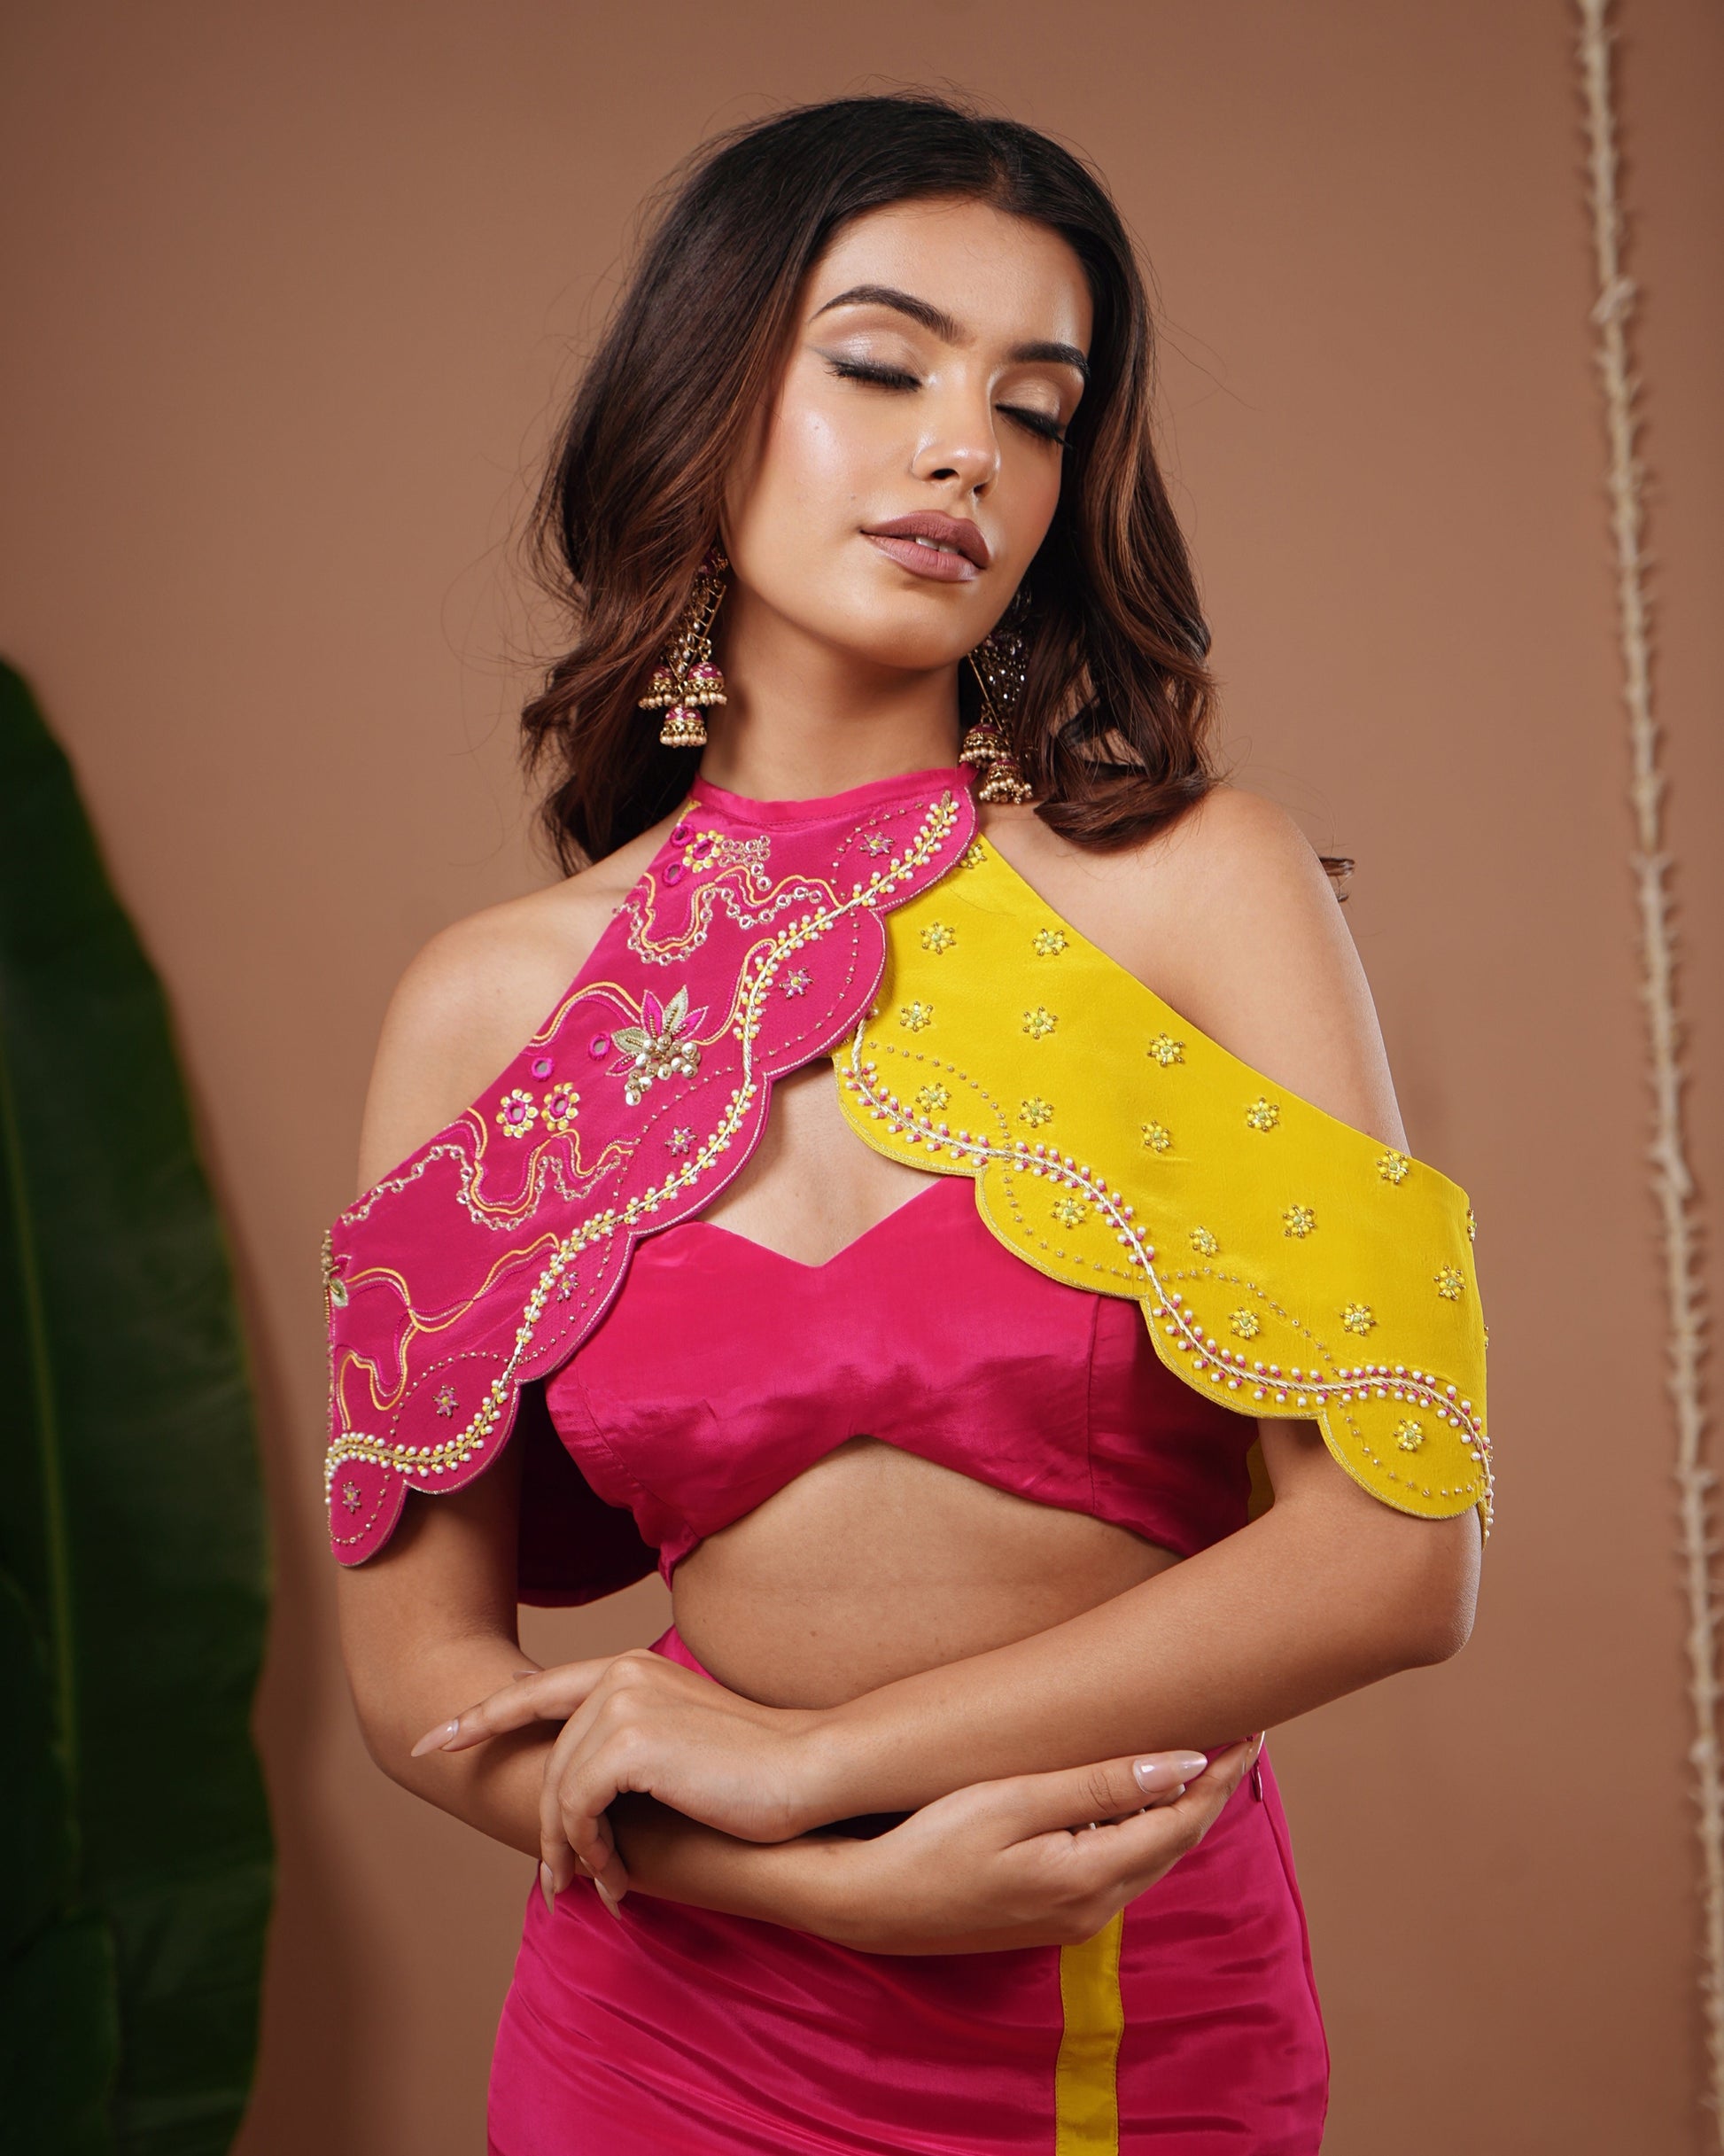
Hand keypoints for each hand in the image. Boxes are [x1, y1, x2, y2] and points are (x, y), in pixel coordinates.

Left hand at [410, 1648, 829, 1901]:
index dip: (479, 1718)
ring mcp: (622, 1704)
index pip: (536, 1691)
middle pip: (547, 1760)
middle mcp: (619, 1674)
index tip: (431, 1742)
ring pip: (558, 1791)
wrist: (807, 1774)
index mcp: (629, 1667)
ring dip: (571, 1850)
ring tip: (593, 1889)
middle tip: (556, 1884)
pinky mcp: (628, 1744)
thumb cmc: (751, 1772)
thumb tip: (582, 1790)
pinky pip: (577, 1809)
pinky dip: (589, 1850)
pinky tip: (614, 1878)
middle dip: (543, 1829)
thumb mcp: (679, 1747)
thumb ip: (627, 1746)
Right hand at [797, 1735, 1264, 1955]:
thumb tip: (1185, 1766)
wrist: (865, 1902)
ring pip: (1146, 1860)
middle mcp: (1092, 1908)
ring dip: (1177, 1814)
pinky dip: (1138, 1833)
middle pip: (1173, 1844)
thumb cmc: (929, 1840)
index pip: (1182, 1821)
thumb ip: (1102, 1785)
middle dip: (1211, 1793)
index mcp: (1091, 1877)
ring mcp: (1068, 1919)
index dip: (1222, 1777)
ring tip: (1198, 1763)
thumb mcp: (1014, 1800)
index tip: (1254, 1734)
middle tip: (1239, 1739)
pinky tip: (1130, 1804)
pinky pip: (1115, 1870)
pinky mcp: (1044, 1918)